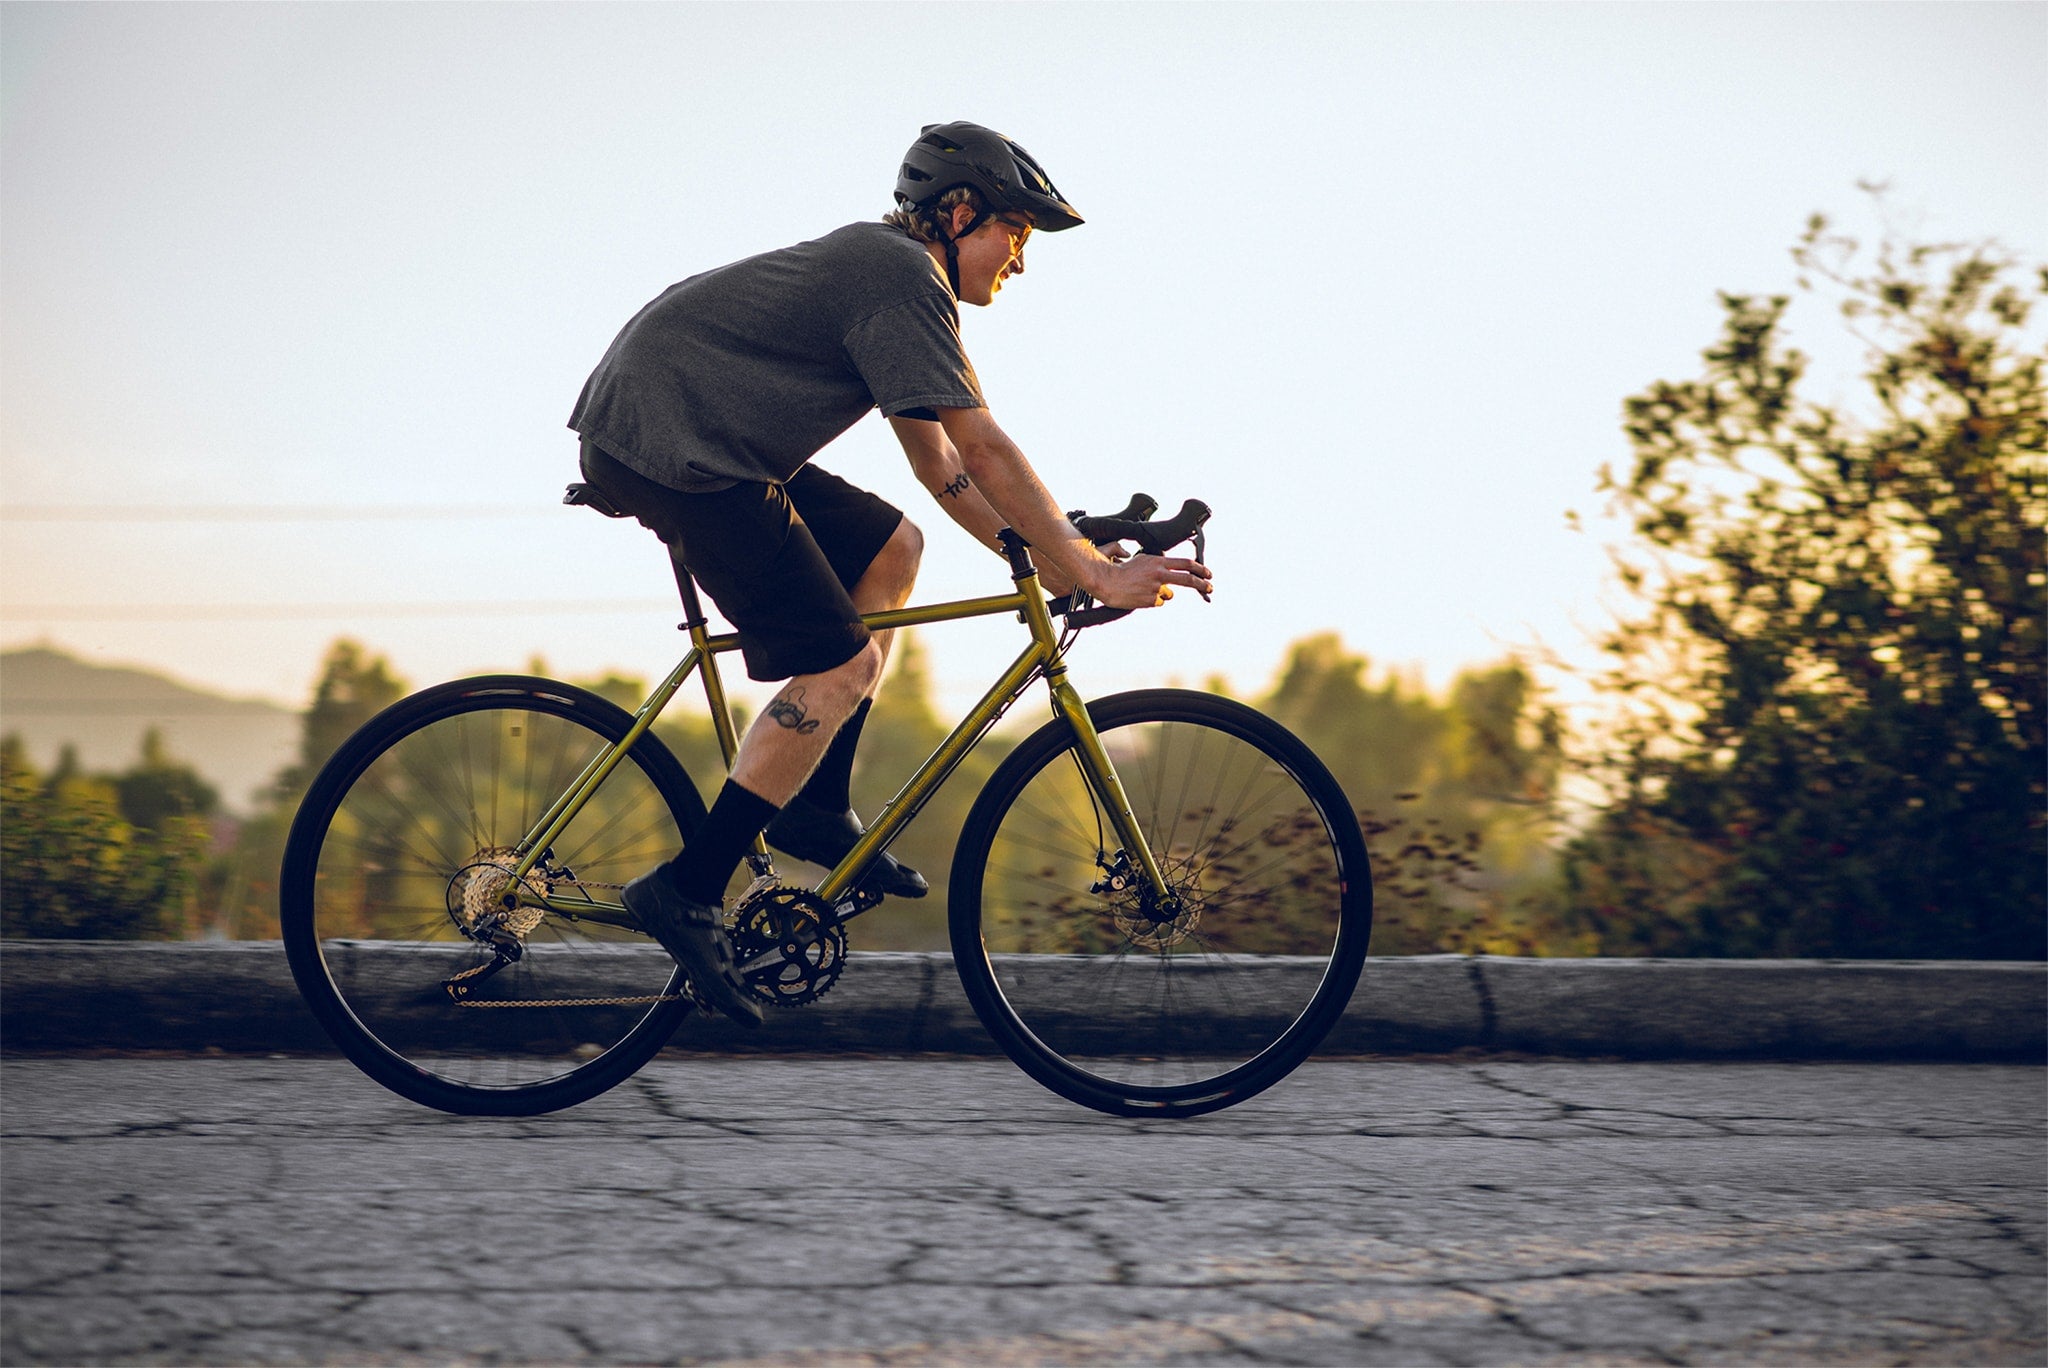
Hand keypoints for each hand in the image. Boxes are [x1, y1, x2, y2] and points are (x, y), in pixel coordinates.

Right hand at [1087, 553, 1211, 609]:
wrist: (1107, 581)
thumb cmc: (1121, 569)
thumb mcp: (1142, 560)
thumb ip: (1158, 564)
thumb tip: (1170, 572)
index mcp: (1158, 562)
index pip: (1185, 563)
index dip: (1200, 568)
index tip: (1208, 573)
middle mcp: (1159, 574)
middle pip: (1187, 579)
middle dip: (1202, 584)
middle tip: (1209, 587)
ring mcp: (1156, 588)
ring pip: (1168, 594)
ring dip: (1162, 594)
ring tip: (1143, 590)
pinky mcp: (1150, 601)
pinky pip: (1157, 602)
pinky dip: (1150, 601)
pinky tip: (1139, 596)